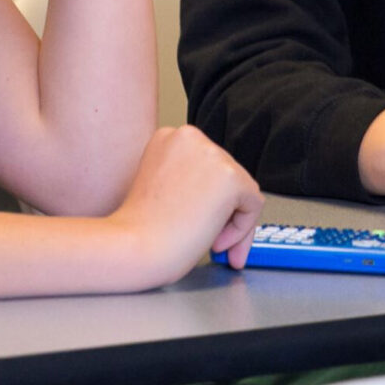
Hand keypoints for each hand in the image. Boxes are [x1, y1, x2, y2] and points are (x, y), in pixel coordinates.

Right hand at [106, 126, 263, 283]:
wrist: (131, 247)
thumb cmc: (138, 228)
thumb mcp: (162, 188)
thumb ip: (191, 181)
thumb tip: (223, 197)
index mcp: (168, 137)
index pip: (206, 166)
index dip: (206, 198)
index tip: (197, 220)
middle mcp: (190, 137)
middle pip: (228, 175)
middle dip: (223, 210)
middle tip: (212, 240)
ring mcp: (212, 154)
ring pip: (243, 190)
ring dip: (232, 221)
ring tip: (210, 242)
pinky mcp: (231, 177)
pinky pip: (253, 205)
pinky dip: (242, 229)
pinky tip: (215, 241)